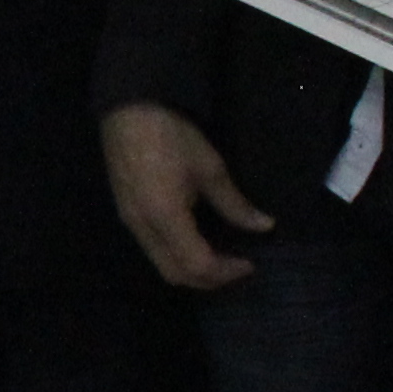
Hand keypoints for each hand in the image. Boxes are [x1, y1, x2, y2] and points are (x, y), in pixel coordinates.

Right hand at [103, 101, 272, 290]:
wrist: (129, 112)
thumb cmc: (172, 137)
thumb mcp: (211, 168)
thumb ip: (235, 203)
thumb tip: (264, 226)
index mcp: (165, 217)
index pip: (197, 264)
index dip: (226, 271)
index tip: (250, 263)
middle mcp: (143, 228)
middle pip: (175, 274)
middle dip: (209, 279)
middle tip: (236, 266)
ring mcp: (131, 223)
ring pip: (162, 265)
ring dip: (192, 270)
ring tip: (219, 256)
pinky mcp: (128, 215)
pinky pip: (154, 250)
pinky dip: (178, 256)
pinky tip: (197, 239)